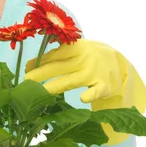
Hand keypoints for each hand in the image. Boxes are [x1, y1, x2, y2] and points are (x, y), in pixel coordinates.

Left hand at [24, 39, 145, 144]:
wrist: (120, 64)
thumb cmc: (91, 56)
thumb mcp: (79, 48)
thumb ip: (60, 51)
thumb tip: (33, 59)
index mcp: (77, 47)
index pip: (55, 54)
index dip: (39, 61)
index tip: (26, 68)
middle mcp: (85, 59)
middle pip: (58, 67)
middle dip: (40, 74)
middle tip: (25, 81)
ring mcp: (95, 73)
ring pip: (71, 81)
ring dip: (54, 86)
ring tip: (39, 93)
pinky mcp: (105, 86)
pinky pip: (96, 91)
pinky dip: (90, 94)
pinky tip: (82, 99)